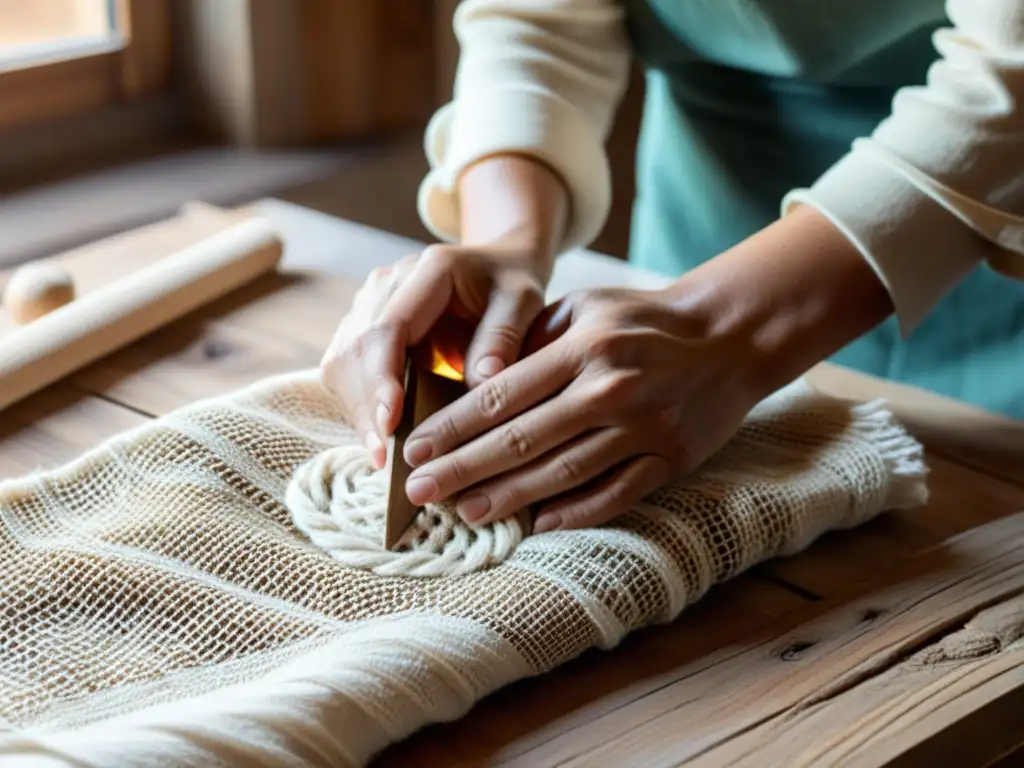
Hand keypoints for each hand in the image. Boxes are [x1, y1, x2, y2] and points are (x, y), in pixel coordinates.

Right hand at [319, 242, 550, 468]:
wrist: (498, 267)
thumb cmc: (512, 286)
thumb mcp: (523, 302)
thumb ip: (503, 337)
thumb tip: (481, 383)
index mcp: (429, 271)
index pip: (389, 328)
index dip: (384, 379)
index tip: (391, 423)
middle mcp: (388, 282)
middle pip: (356, 349)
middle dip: (367, 406)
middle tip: (384, 457)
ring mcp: (368, 303)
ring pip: (342, 361)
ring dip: (358, 410)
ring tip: (381, 455)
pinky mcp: (361, 325)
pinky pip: (346, 370)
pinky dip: (360, 405)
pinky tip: (379, 435)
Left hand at [400, 287, 770, 532]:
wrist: (729, 336)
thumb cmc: (641, 319)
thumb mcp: (584, 308)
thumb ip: (532, 341)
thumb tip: (471, 386)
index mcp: (582, 347)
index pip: (501, 396)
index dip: (451, 428)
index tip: (413, 450)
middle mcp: (609, 388)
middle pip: (521, 439)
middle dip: (463, 469)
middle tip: (419, 492)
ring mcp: (643, 428)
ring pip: (562, 473)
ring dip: (509, 497)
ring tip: (465, 512)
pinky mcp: (669, 458)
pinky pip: (614, 494)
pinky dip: (574, 513)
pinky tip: (537, 524)